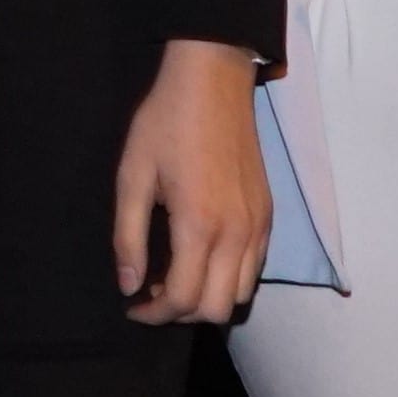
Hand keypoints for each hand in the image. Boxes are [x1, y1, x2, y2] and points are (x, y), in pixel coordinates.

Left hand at [114, 38, 269, 325]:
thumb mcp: (132, 176)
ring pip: (242, 295)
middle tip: (150, 295)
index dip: (154, 314)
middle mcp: (237, 234)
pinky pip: (255, 268)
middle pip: (218, 309)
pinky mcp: (269, 215)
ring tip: (174, 277)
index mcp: (199, 226)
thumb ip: (128, 237)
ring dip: (208, 298)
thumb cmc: (164, 123)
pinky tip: (200, 257)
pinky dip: (229, 279)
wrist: (212, 82)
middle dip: (181, 314)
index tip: (131, 306)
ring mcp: (259, 226)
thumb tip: (128, 285)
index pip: (183, 299)